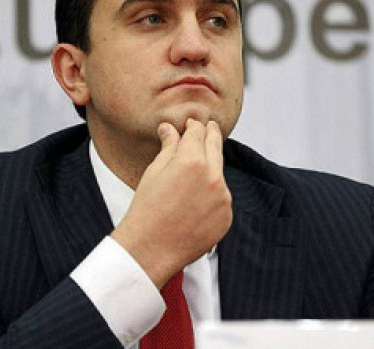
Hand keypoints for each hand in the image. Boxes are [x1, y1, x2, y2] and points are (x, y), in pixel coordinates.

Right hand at [111, 118, 232, 288]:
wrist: (151, 248)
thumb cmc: (147, 210)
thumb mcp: (154, 172)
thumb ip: (169, 147)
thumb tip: (170, 129)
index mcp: (192, 161)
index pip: (198, 132)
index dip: (194, 125)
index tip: (192, 124)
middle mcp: (213, 177)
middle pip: (216, 146)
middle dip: (210, 136)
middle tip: (210, 128)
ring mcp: (223, 198)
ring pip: (219, 173)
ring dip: (210, 169)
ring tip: (192, 177)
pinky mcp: (227, 217)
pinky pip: (222, 198)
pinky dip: (212, 195)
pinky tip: (195, 202)